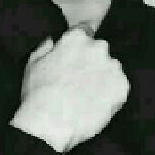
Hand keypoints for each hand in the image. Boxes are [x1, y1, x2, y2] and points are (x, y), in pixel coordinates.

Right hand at [11, 24, 129, 152]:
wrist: (51, 124)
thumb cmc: (37, 94)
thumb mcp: (32, 64)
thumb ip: (45, 46)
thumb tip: (53, 41)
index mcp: (76, 38)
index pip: (85, 30)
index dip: (80, 45)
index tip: (76, 56)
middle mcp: (98, 47)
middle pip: (99, 50)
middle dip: (92, 61)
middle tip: (79, 81)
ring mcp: (112, 67)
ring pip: (111, 69)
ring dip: (103, 77)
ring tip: (87, 96)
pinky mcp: (122, 88)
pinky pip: (119, 87)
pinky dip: (110, 94)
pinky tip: (95, 104)